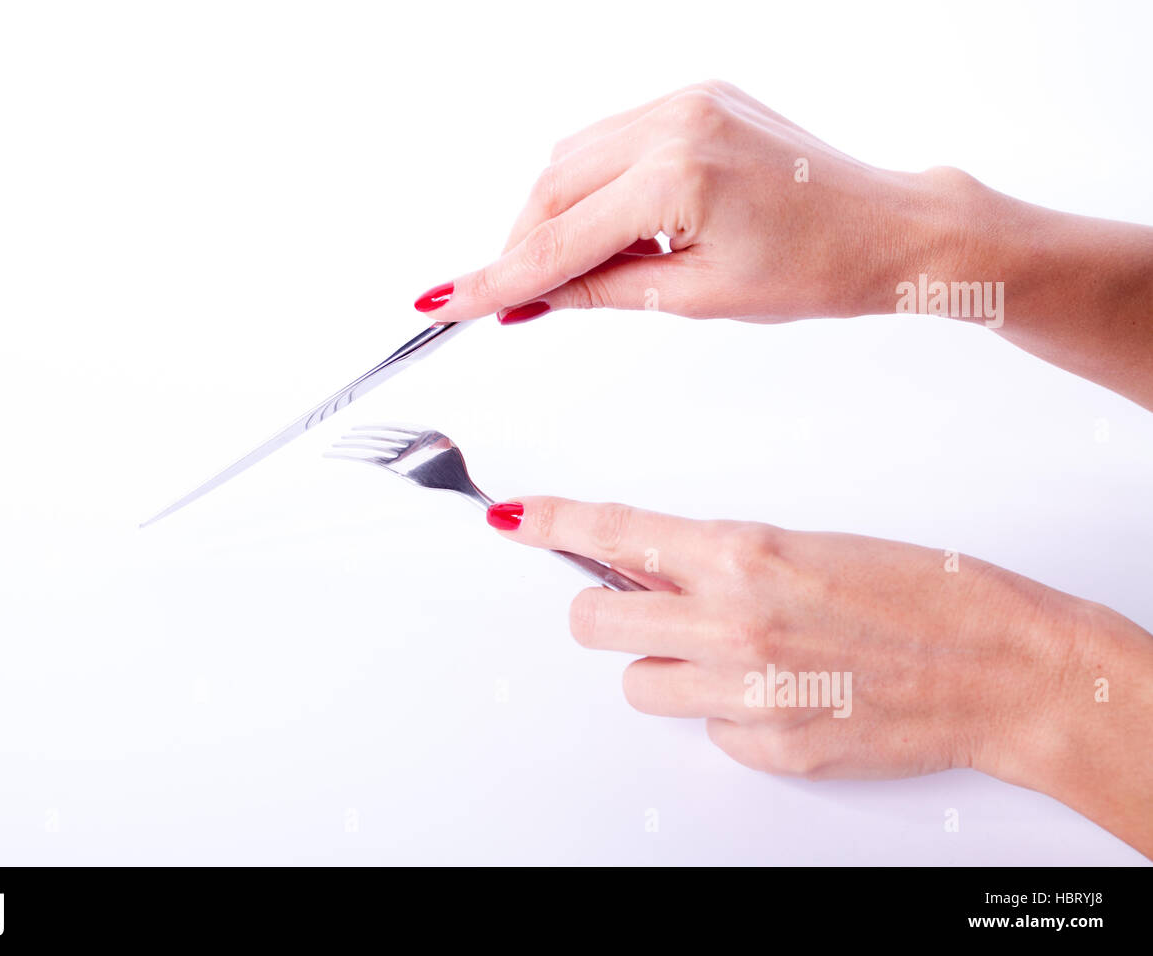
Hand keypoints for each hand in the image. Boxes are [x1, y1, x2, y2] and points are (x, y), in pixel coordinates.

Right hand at [414, 80, 966, 323]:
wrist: (889, 229)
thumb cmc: (816, 270)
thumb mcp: (695, 298)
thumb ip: (600, 290)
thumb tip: (531, 297)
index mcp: (680, 177)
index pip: (560, 239)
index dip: (494, 279)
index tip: (444, 302)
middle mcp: (677, 121)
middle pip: (553, 188)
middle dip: (523, 248)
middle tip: (506, 302)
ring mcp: (687, 100)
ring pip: (573, 159)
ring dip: (554, 215)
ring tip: (568, 274)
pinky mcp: (697, 96)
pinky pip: (612, 139)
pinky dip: (592, 185)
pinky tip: (606, 228)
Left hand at [484, 495, 1152, 854]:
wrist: (1000, 666)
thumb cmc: (924, 595)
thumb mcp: (809, 546)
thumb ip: (720, 555)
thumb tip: (651, 560)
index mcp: (743, 552)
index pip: (613, 530)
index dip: (550, 521)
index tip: (513, 517)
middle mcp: (732, 622)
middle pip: (593, 622)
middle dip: (604, 611)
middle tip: (633, 606)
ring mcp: (746, 692)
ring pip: (640, 684)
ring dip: (665, 668)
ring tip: (730, 656)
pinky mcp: (769, 748)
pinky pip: (706, 731)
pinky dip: (726, 715)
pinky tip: (781, 694)